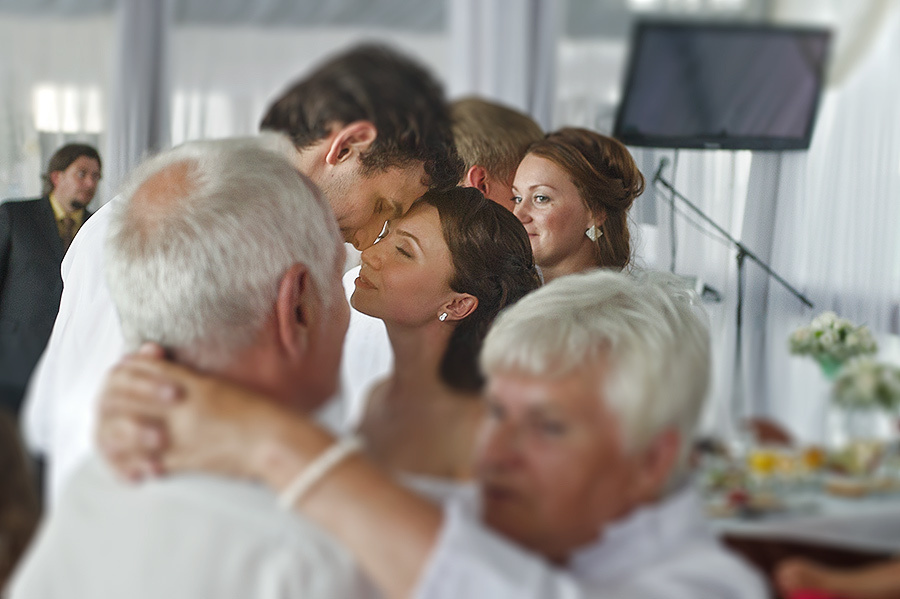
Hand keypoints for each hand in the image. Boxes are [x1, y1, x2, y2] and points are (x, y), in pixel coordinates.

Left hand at [96, 343, 276, 481]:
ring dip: (115, 435)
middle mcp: (180, 406)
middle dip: (110, 402)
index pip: (142, 370)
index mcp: (192, 384)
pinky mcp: (183, 460)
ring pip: (126, 431)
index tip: (123, 374)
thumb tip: (157, 372)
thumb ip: (186, 378)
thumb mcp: (219, 386)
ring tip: (114, 439)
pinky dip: (132, 464)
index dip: (127, 371)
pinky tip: (134, 467)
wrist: (275, 442)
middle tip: (108, 409)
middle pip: (125, 398)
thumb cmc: (255, 412)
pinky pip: (144, 461)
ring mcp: (179, 434)